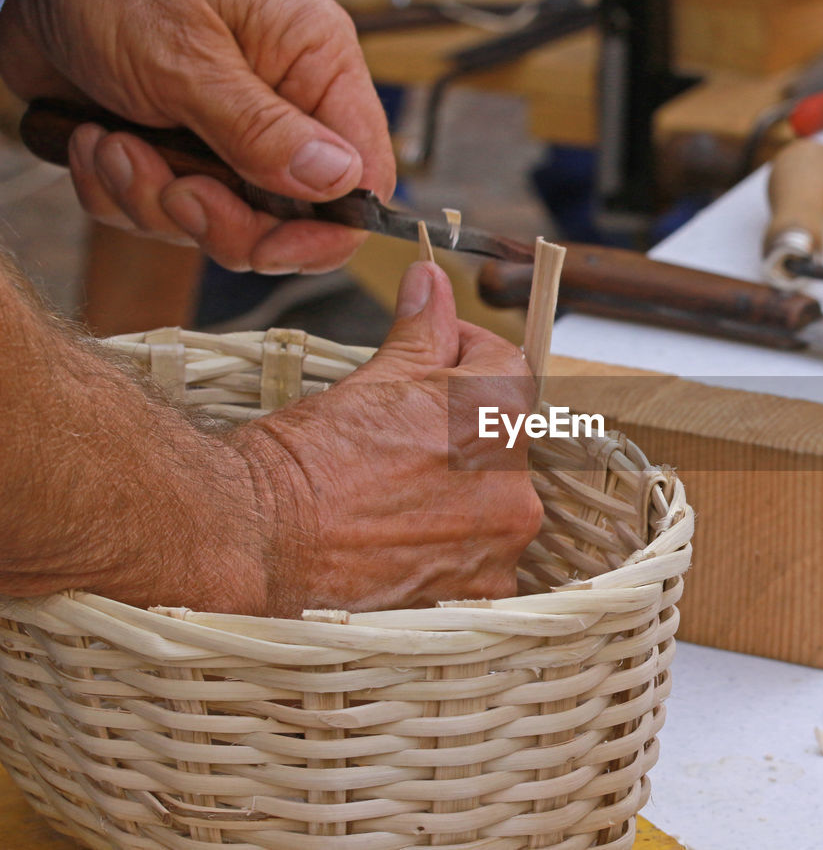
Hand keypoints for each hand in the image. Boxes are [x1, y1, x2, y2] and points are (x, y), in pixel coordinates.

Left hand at [0, 0, 394, 273]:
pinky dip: (117, 191)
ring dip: (150, 199)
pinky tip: (90, 141)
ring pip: (217, 221)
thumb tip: (340, 182)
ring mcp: (225, 131)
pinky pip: (158, 210)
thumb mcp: (185, 55)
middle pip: (289, 215)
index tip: (269, 248)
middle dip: (221, 219)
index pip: (363, 173)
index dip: (325, 228)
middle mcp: (280, 103)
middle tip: (174, 191)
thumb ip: (262, 129)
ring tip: (109, 143)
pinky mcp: (172, 148)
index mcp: (313, 64)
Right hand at [229, 261, 542, 614]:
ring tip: (392, 491)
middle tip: (399, 434)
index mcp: (495, 417)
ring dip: (457, 491)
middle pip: (501, 440)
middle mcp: (513, 485)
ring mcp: (498, 547)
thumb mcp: (372, 380)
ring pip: (492, 502)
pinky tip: (399, 539)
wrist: (255, 541)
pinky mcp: (476, 593)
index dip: (465, 353)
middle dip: (459, 429)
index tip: (433, 358)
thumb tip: (432, 283)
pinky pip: (480, 558)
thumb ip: (422, 331)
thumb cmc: (303, 460)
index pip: (507, 365)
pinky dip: (449, 547)